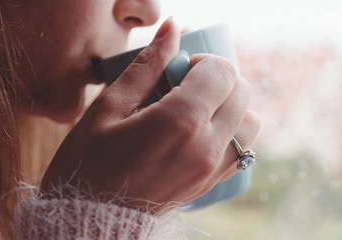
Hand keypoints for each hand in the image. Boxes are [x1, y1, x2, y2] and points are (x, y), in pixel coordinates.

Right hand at [41, 18, 259, 212]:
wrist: (92, 215)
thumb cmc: (90, 162)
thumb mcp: (110, 107)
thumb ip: (147, 66)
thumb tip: (173, 30)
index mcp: (179, 122)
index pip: (222, 72)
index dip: (203, 61)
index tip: (181, 68)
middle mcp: (206, 147)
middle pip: (242, 92)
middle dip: (219, 78)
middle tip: (188, 84)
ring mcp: (213, 168)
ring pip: (251, 122)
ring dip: (232, 106)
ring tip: (199, 108)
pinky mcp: (212, 182)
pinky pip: (243, 149)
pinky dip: (233, 131)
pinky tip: (203, 131)